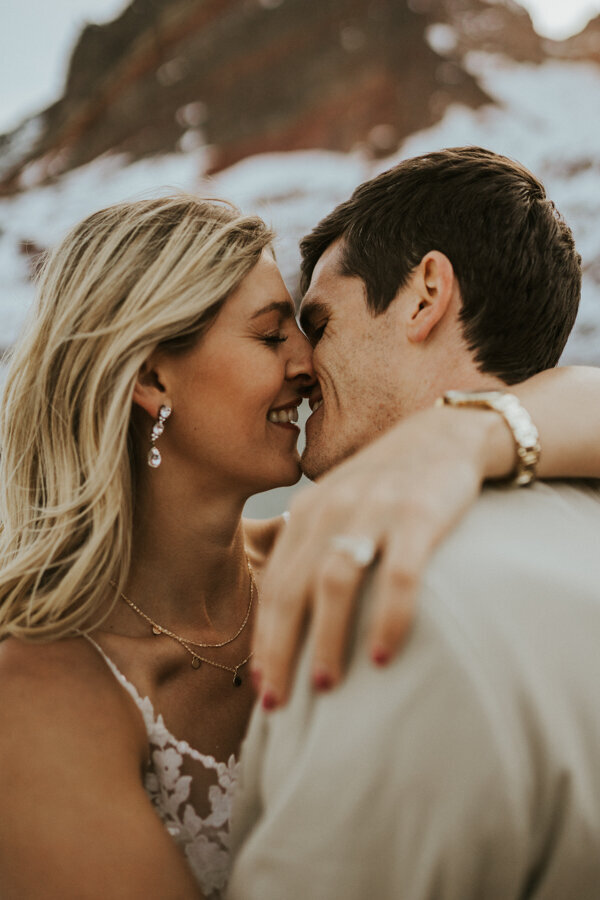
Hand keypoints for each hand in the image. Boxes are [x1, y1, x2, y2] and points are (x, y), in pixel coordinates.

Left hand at [251, 404, 509, 707]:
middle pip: (293, 589)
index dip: (264, 638)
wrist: (443, 435)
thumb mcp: (339, 507)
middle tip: (280, 703)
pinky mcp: (419, 516)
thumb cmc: (386, 485)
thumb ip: (315, 549)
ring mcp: (375, 511)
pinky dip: (388, 619)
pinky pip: (400, 577)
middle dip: (281, 650)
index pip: (275, 585)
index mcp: (306, 512)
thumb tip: (293, 620)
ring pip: (336, 583)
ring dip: (327, 639)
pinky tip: (384, 657)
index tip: (262, 685)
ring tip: (327, 687)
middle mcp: (332, 510)